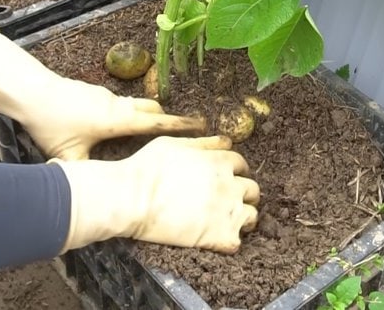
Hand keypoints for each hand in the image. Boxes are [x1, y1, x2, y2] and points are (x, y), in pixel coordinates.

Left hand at [0, 29, 204, 159]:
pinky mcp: (94, 93)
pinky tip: (121, 123)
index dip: (181, 126)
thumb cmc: (52, 123)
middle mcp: (118, 106)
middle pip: (152, 109)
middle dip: (170, 118)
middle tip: (187, 128)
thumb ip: (88, 173)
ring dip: (149, 113)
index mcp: (119, 121)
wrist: (32, 91)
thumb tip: (96, 194)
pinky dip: (131, 111)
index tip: (203, 126)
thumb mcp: (70, 155)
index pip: (158, 122)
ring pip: (137, 104)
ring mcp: (106, 97)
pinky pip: (121, 103)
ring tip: (158, 127)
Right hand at [51, 135, 259, 252]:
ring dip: (242, 218)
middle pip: (252, 190)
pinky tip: (218, 240)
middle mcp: (230, 185)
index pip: (241, 165)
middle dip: (243, 194)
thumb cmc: (146, 168)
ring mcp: (227, 212)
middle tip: (228, 202)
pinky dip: (230, 241)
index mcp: (220, 161)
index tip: (226, 179)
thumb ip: (203, 142)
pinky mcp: (220, 236)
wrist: (132, 199)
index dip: (234, 172)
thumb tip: (224, 141)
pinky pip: (237, 242)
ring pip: (252, 216)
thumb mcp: (174, 143)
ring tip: (227, 223)